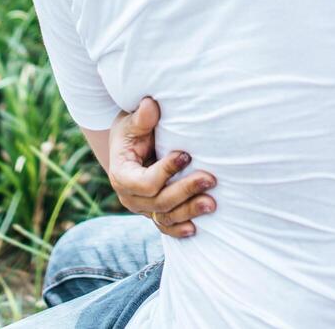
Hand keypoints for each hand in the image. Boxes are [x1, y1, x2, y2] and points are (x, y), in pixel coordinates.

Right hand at [107, 97, 216, 237]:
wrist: (128, 145)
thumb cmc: (132, 130)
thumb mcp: (131, 121)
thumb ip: (141, 117)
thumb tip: (150, 105)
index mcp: (121, 174)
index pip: (144, 182)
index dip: (166, 171)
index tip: (186, 154)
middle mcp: (129, 196)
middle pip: (159, 202)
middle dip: (185, 191)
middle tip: (210, 178)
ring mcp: (142, 208)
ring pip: (165, 217)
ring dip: (189, 211)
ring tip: (213, 203)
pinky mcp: (153, 212)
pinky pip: (166, 227)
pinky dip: (179, 230)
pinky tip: (195, 228)